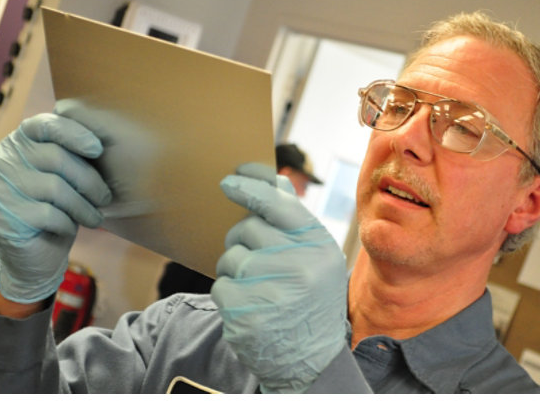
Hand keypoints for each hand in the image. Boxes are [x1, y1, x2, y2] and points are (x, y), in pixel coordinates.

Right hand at [0, 113, 111, 302]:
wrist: (34, 255)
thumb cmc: (57, 208)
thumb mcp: (66, 177)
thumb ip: (74, 156)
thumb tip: (106, 142)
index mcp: (19, 142)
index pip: (44, 125)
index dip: (73, 133)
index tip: (97, 149)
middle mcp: (3, 160)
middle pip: (56, 158)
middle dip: (89, 180)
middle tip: (105, 197)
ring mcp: (0, 188)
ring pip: (55, 187)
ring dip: (83, 205)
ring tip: (95, 217)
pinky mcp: (5, 216)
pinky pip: (48, 214)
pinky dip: (68, 222)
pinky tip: (71, 227)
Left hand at [211, 163, 347, 392]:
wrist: (311, 360)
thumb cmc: (310, 298)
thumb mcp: (317, 257)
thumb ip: (294, 220)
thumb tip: (273, 179)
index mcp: (319, 245)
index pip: (278, 204)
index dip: (250, 187)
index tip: (229, 181)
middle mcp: (300, 265)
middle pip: (247, 228)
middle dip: (244, 240)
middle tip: (259, 261)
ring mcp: (273, 291)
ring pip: (230, 257)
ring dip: (235, 269)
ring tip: (258, 288)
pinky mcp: (247, 315)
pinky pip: (220, 285)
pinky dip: (228, 294)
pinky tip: (250, 306)